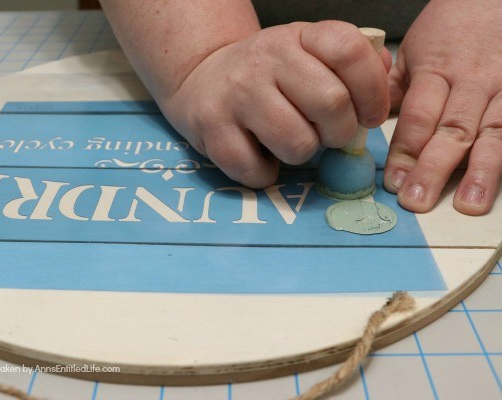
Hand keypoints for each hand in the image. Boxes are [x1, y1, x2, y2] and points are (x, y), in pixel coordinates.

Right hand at [162, 21, 389, 187]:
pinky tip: (260, 156)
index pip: (350, 51)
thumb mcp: (307, 54)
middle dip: (339, 133)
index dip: (373, 91)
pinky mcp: (211, 128)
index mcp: (298, 37)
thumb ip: (350, 63)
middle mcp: (266, 58)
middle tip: (327, 135)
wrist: (202, 79)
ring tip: (290, 142)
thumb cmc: (268, 75)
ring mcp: (236, 93)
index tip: (368, 115)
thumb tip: (386, 75)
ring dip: (302, 154)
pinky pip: (257, 170)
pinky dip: (265, 174)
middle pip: (331, 104)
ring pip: (298, 143)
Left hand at [386, 0, 501, 214]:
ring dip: (481, 172)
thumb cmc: (449, 29)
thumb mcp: (413, 50)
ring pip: (494, 134)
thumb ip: (392, 87)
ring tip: (468, 204)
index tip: (393, 180)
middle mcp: (474, 82)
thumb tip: (366, 120)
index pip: (419, 115)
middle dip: (434, 168)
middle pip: (453, 130)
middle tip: (417, 200)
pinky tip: (499, 186)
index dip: (406, 150)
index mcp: (438, 70)